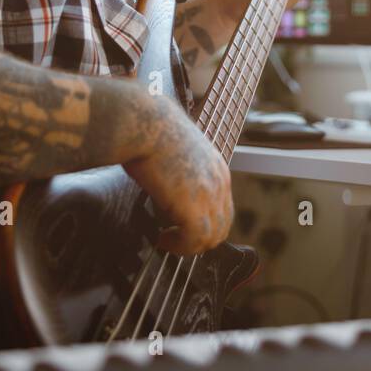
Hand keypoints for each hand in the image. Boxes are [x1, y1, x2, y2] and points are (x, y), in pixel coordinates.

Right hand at [121, 93, 232, 254]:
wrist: (147, 124)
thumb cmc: (151, 132)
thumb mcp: (177, 152)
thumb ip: (182, 172)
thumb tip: (168, 189)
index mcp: (218, 170)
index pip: (223, 209)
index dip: (203, 223)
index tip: (181, 227)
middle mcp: (219, 183)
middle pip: (222, 227)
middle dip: (198, 239)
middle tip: (174, 239)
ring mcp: (210, 196)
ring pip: (210, 238)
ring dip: (187, 245)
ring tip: (165, 240)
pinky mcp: (194, 209)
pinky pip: (194, 241)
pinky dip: (178, 247)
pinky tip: (161, 239)